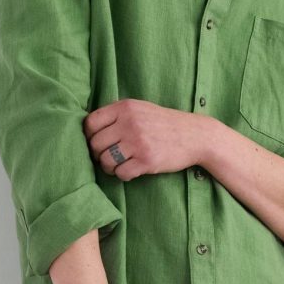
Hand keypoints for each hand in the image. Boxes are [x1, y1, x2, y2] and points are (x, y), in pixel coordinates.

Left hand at [83, 98, 207, 179]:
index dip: (89, 136)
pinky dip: (123, 175)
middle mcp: (130, 123)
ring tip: (118, 165)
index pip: (90, 122)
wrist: (196, 135)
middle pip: (95, 144)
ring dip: (109, 167)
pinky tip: (131, 170)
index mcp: (126, 107)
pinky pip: (121, 173)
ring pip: (105, 160)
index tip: (97, 142)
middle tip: (108, 157)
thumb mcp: (141, 109)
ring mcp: (138, 142)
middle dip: (98, 154)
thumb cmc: (165, 123)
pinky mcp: (147, 160)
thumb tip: (88, 129)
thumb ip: (118, 114)